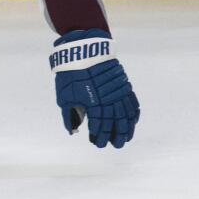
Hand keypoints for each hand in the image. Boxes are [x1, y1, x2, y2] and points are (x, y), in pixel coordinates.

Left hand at [50, 29, 139, 148]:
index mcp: (93, 104)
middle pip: (115, 123)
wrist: (85, 53)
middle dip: (114, 136)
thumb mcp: (64, 97)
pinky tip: (132, 122)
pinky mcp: (124, 86)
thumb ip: (69, 116)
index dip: (98, 136)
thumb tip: (73, 131)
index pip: (98, 125)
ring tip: (125, 139)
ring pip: (126, 115)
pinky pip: (132, 103)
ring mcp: (119, 93)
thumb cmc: (70, 76)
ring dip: (127, 129)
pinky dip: (134, 114)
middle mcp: (108, 100)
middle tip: (113, 145)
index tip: (97, 143)